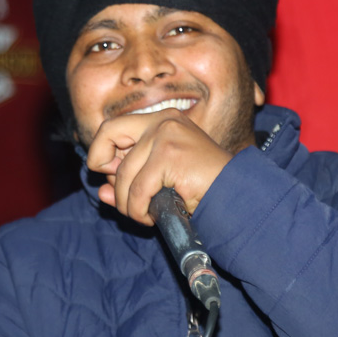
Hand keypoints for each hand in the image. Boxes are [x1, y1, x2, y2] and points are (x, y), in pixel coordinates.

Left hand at [85, 108, 232, 224]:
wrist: (236, 197)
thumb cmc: (202, 188)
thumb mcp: (160, 181)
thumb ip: (130, 180)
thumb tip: (102, 191)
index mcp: (161, 119)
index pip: (112, 127)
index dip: (102, 153)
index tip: (113, 178)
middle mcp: (162, 120)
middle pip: (108, 136)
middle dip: (109, 172)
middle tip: (125, 200)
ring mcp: (166, 134)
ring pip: (124, 173)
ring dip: (128, 204)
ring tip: (144, 215)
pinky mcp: (170, 154)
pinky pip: (138, 190)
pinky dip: (139, 211)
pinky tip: (152, 217)